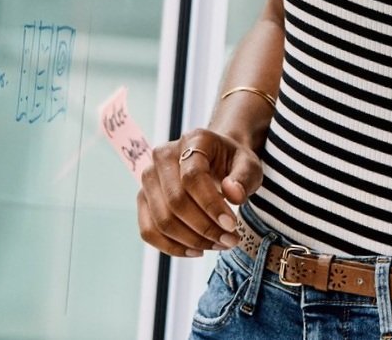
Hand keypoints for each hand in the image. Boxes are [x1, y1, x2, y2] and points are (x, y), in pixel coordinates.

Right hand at [137, 127, 263, 256]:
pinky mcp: (143, 200)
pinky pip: (149, 231)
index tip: (232, 225)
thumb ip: (244, 177)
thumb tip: (234, 195)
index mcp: (191, 140)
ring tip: (218, 245)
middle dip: (204, 228)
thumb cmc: (232, 162)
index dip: (211, 205)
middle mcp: (162, 156)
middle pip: (175, 202)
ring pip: (161, 221)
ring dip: (191, 241)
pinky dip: (172, 247)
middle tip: (229, 241)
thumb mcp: (248, 164)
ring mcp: (148, 179)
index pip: (192, 177)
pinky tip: (196, 250)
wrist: (215, 160)